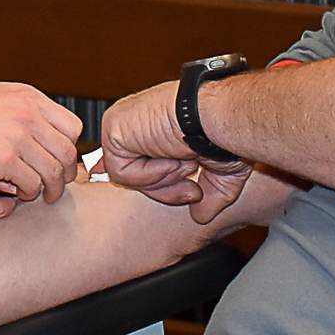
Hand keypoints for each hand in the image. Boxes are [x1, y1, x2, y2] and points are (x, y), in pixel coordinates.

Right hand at [0, 83, 82, 203]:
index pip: (71, 125)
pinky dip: (30, 193)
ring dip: (51, 188)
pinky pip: (32, 183)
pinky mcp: (5, 158)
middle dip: (66, 172)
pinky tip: (21, 193)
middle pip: (68, 150)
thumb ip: (18, 110)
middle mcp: (29, 113)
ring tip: (45, 195)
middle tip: (59, 183)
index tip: (62, 159)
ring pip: (54, 170)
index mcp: (28, 96)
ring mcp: (19, 135)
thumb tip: (36, 127)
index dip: (69, 147)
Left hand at [101, 83, 252, 224]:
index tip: (180, 195)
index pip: (136, 157)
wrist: (219, 118)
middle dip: (166, 188)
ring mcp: (122, 123)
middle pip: (134, 173)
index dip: (152, 182)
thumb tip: (201, 216)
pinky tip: (170, 158)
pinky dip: (148, 174)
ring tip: (185, 161)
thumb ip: (210, 191)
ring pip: (129, 176)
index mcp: (156, 121)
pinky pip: (121, 172)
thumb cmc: (222, 131)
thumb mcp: (221, 168)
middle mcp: (136, 119)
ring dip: (162, 179)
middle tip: (195, 193)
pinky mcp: (112, 129)